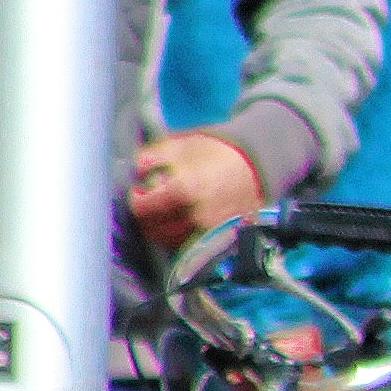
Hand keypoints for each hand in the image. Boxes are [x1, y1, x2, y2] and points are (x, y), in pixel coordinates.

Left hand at [125, 127, 268, 250]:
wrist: (257, 163)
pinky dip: (180, 236)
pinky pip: (190, 245)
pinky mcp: (221, 237)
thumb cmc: (217, 150)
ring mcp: (210, 230)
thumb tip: (133, 170)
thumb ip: (150, 156)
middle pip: (154, 229)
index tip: (140, 191)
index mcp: (183, 190)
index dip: (136, 199)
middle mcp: (196, 216)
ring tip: (165, 213)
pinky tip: (181, 221)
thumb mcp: (180, 144)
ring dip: (161, 229)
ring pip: (170, 241)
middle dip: (147, 216)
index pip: (142, 208)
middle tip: (150, 203)